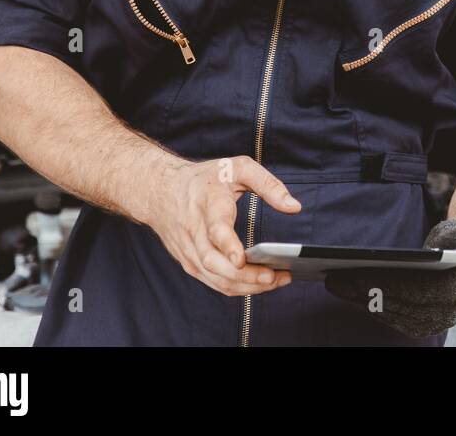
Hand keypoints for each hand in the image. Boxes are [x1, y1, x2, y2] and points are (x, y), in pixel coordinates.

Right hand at [146, 155, 300, 296]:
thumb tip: (294, 207)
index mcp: (208, 204)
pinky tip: (258, 284)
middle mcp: (194, 231)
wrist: (161, 189)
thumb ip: (269, 185)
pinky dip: (236, 287)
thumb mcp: (238, 167)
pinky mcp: (189, 263)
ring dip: (245, 285)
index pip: (215, 229)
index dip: (228, 246)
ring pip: (215, 278)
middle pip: (215, 263)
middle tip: (274, 277)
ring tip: (275, 281)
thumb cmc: (205, 178)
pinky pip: (213, 282)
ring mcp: (189, 251)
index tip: (241, 259)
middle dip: (246, 275)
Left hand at [323, 219, 455, 337]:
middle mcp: (445, 314)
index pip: (412, 291)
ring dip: (358, 300)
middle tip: (333, 278)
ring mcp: (432, 323)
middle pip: (395, 304)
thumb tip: (434, 252)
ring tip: (334, 283)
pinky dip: (368, 305)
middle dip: (361, 291)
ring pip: (388, 313)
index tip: (354, 274)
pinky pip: (389, 317)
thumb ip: (448, 241)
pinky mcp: (420, 326)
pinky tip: (349, 292)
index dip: (381, 284)